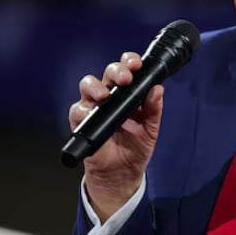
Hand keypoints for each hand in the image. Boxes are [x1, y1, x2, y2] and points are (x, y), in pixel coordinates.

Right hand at [68, 52, 163, 220]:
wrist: (122, 174)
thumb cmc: (136, 148)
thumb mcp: (151, 128)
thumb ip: (154, 109)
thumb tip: (157, 89)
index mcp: (128, 93)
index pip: (127, 69)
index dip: (130, 62)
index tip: (136, 64)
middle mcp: (110, 95)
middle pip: (108, 73)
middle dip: (116, 71)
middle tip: (125, 79)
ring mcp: (95, 107)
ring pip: (88, 85)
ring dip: (96, 86)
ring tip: (105, 95)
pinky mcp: (81, 122)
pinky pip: (78, 110)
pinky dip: (84, 109)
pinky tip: (91, 113)